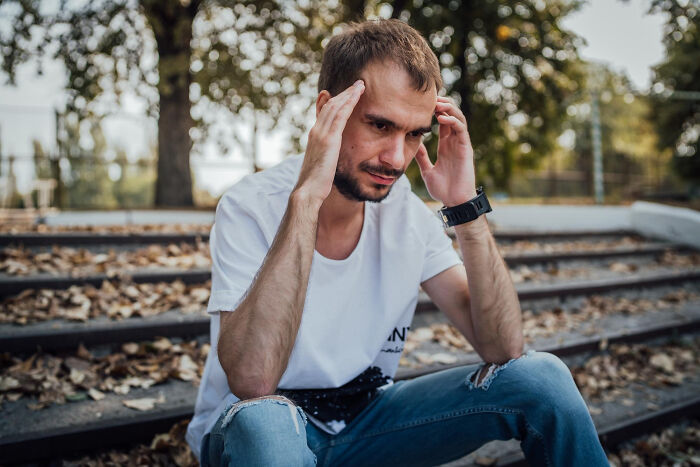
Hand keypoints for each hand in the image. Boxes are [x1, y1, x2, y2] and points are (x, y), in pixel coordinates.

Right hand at [294, 80, 364, 202]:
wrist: (308, 191)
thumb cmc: (315, 184)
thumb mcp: (321, 166)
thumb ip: (326, 157)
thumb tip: (330, 160)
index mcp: (314, 137)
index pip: (323, 113)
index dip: (333, 101)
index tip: (342, 93)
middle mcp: (316, 131)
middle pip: (330, 105)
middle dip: (343, 93)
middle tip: (356, 84)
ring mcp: (321, 133)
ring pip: (335, 106)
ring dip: (349, 93)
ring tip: (360, 85)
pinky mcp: (329, 138)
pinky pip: (341, 114)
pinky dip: (349, 101)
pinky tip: (358, 93)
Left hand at [414, 96, 476, 206]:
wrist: (454, 202)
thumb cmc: (443, 189)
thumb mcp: (427, 170)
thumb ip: (422, 157)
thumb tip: (413, 146)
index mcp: (446, 145)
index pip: (443, 121)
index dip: (435, 110)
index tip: (422, 102)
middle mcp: (454, 142)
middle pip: (452, 115)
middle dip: (442, 104)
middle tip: (429, 97)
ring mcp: (461, 144)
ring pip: (458, 118)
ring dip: (448, 108)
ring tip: (436, 103)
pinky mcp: (466, 148)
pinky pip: (461, 130)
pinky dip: (453, 121)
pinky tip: (442, 117)